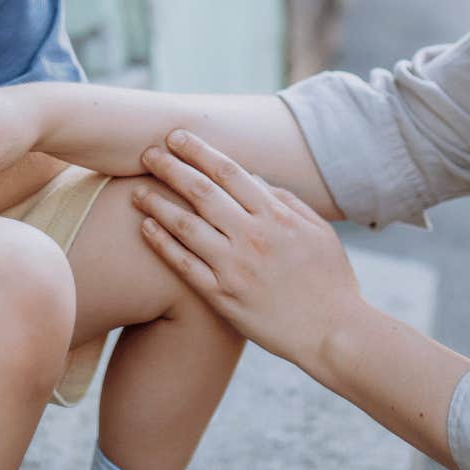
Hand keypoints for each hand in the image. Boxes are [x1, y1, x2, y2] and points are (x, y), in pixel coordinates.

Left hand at [132, 129, 363, 367]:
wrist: (334, 333)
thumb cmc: (331, 280)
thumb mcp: (318, 231)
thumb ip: (287, 202)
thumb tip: (256, 180)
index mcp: (276, 216)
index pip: (229, 171)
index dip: (199, 150)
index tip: (176, 136)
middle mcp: (252, 236)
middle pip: (201, 191)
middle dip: (170, 167)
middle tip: (146, 153)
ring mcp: (234, 267)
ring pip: (186, 225)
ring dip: (158, 203)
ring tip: (136, 189)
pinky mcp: (223, 297)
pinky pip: (184, 265)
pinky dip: (162, 243)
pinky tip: (145, 227)